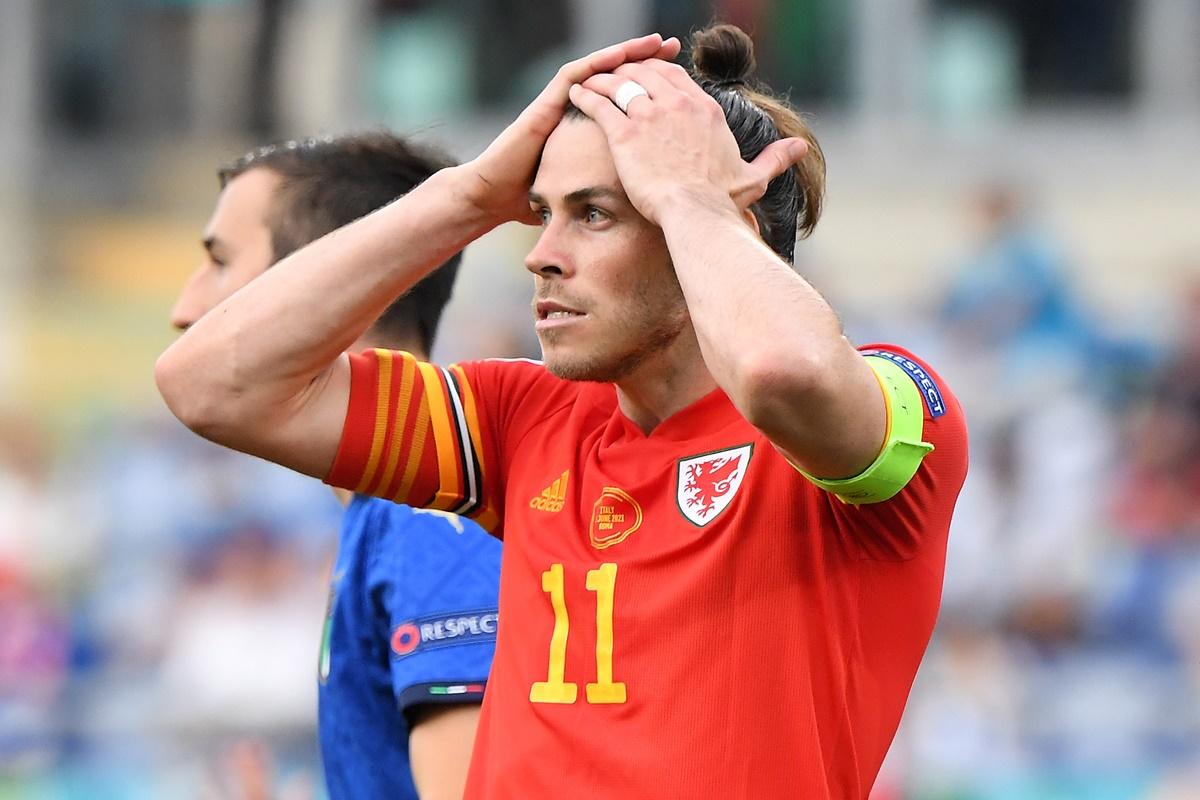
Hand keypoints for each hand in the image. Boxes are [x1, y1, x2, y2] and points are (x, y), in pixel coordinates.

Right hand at [458, 34, 680, 224]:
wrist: (494, 199)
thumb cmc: (528, 202)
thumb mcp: (578, 196)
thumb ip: (598, 193)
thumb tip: (628, 212)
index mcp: (588, 131)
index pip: (625, 100)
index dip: (652, 87)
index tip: (680, 79)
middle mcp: (574, 112)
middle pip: (617, 78)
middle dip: (647, 61)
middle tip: (672, 47)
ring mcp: (558, 105)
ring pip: (598, 69)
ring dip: (626, 53)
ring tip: (653, 42)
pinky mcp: (544, 105)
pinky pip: (574, 76)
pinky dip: (597, 63)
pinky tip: (618, 54)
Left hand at [568, 60, 807, 224]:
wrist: (696, 214)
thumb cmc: (721, 202)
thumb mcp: (752, 176)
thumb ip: (775, 158)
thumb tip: (800, 147)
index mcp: (704, 110)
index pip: (676, 77)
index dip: (657, 71)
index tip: (645, 75)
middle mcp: (677, 105)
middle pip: (646, 72)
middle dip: (627, 70)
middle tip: (612, 75)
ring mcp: (650, 116)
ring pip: (621, 82)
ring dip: (603, 79)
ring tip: (589, 82)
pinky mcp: (625, 133)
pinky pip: (600, 104)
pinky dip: (586, 95)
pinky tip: (575, 95)